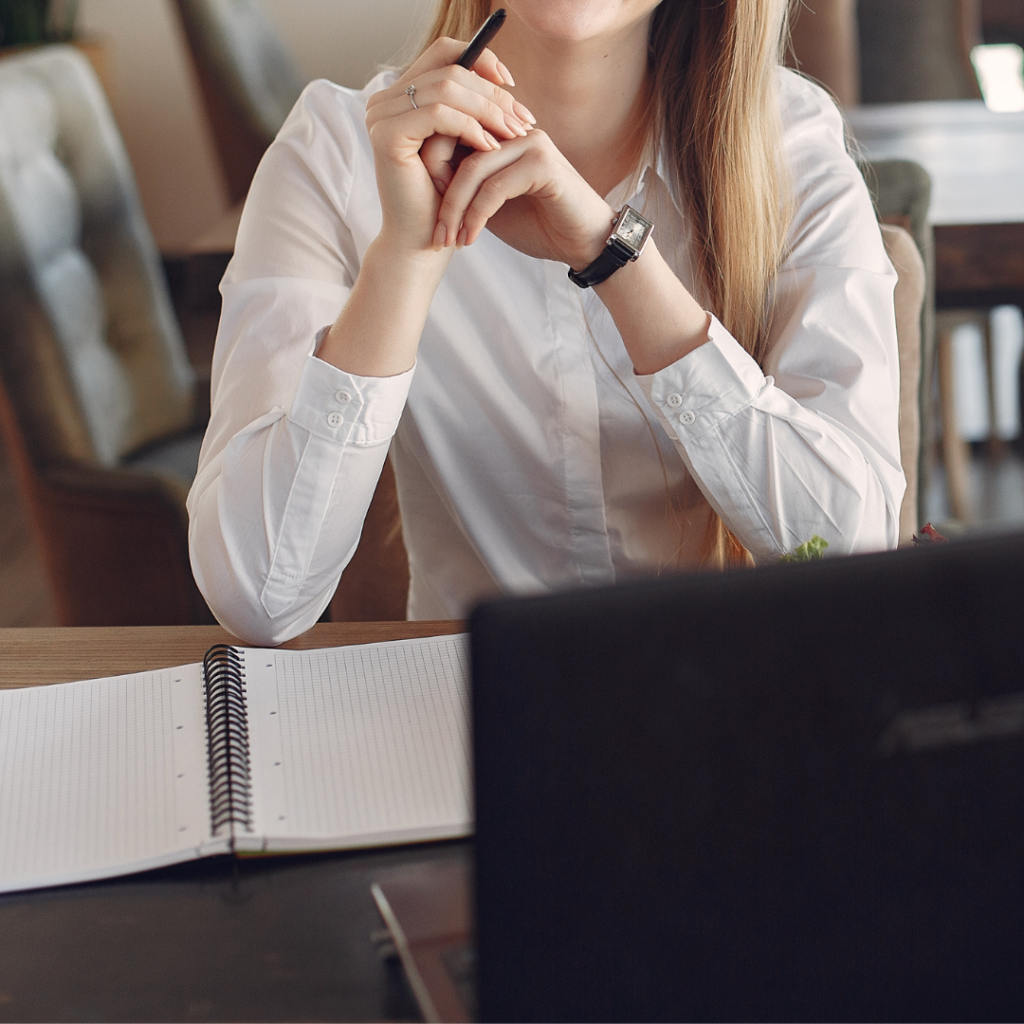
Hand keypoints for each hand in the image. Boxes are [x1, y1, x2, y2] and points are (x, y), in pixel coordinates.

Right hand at [364, 38, 535, 258]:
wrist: (421, 242)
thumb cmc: (443, 199)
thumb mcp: (461, 145)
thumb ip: (470, 109)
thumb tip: (504, 78)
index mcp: (399, 96)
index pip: (444, 53)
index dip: (482, 60)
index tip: (512, 84)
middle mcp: (383, 100)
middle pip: (449, 68)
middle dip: (493, 92)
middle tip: (524, 117)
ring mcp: (381, 116)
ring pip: (447, 88)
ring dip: (488, 110)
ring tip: (515, 134)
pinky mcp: (387, 135)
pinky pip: (439, 115)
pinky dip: (471, 127)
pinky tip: (492, 146)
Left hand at [431, 129, 615, 267]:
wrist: (585, 244)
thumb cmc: (541, 226)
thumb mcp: (492, 208)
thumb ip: (465, 190)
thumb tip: (424, 185)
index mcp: (502, 135)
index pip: (452, 137)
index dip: (432, 175)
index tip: (428, 218)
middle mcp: (515, 131)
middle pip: (457, 149)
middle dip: (440, 197)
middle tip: (435, 235)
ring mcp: (531, 143)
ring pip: (473, 169)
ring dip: (456, 210)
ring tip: (449, 241)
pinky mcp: (542, 164)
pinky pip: (495, 187)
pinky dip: (477, 215)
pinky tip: (471, 238)